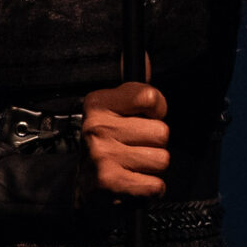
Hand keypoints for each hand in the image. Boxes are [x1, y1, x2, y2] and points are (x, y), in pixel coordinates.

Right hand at [83, 82, 168, 197]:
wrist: (84, 187)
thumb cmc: (106, 146)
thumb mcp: (114, 111)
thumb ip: (134, 88)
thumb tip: (145, 57)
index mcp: (98, 103)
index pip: (151, 97)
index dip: (156, 112)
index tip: (142, 120)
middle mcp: (97, 127)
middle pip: (162, 132)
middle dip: (155, 144)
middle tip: (134, 148)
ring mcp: (102, 155)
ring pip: (162, 159)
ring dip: (152, 168)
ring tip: (132, 166)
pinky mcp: (110, 182)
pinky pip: (155, 185)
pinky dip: (150, 189)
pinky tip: (134, 183)